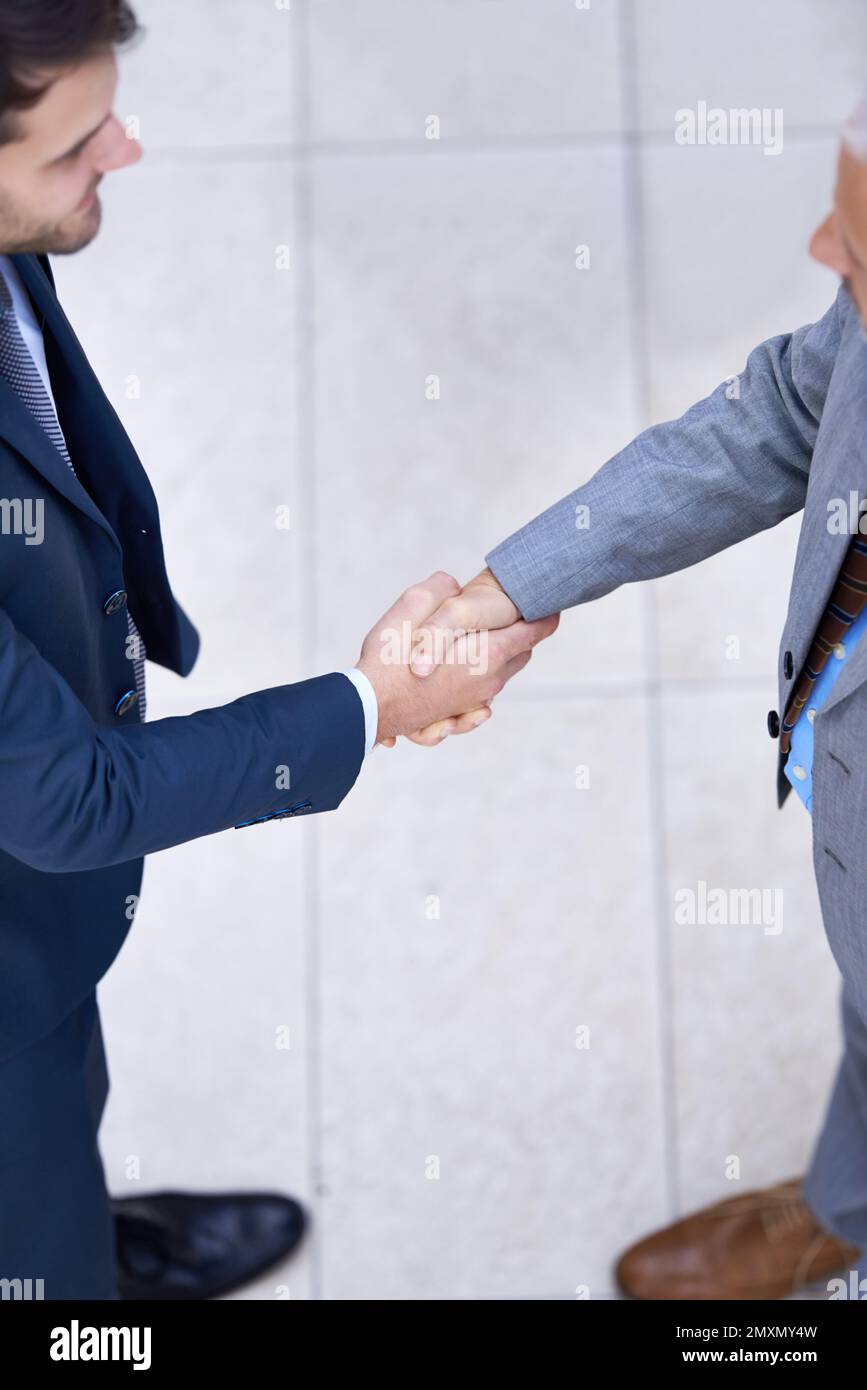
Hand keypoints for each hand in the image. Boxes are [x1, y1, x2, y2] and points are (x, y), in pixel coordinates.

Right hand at [356, 570, 557, 745]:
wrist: (367, 708)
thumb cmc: (388, 659)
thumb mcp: (411, 606)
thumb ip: (440, 589)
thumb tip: (452, 584)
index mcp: (488, 653)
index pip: (535, 630)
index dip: (545, 613)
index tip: (551, 603)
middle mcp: (489, 681)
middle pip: (522, 653)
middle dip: (520, 634)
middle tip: (515, 615)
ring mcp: (475, 702)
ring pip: (502, 675)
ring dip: (498, 657)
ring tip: (484, 640)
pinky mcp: (458, 715)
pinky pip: (483, 697)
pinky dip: (482, 683)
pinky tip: (469, 674)